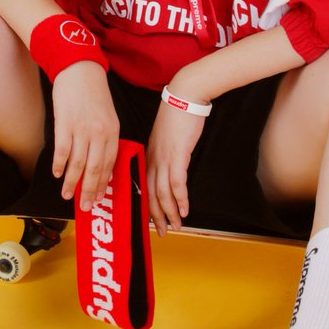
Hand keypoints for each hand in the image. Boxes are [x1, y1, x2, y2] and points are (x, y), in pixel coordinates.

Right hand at [51, 62, 119, 210]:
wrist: (80, 69)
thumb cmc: (94, 93)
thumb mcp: (108, 116)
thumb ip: (105, 139)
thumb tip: (99, 164)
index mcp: (113, 132)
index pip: (110, 165)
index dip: (103, 184)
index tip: (98, 198)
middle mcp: (100, 133)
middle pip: (95, 170)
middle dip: (89, 192)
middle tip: (85, 207)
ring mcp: (82, 129)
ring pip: (78, 165)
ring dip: (71, 183)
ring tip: (67, 195)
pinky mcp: (65, 123)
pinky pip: (63, 151)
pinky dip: (59, 165)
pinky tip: (56, 173)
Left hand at [146, 100, 205, 235]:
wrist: (184, 96)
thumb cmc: (177, 115)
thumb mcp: (165, 137)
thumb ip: (165, 153)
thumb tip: (170, 167)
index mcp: (149, 156)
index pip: (144, 187)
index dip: (148, 206)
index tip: (152, 220)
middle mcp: (154, 159)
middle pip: (150, 194)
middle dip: (157, 216)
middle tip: (162, 232)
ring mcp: (165, 158)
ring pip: (162, 192)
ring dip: (169, 212)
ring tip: (176, 226)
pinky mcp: (178, 155)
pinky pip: (176, 182)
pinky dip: (180, 199)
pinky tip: (184, 210)